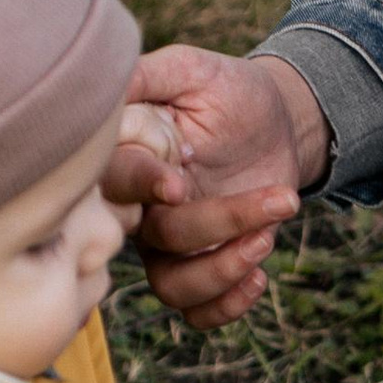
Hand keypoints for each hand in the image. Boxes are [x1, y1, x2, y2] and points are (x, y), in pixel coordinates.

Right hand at [108, 46, 330, 329]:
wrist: (278, 120)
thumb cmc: (229, 90)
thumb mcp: (191, 71)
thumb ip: (146, 76)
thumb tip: (104, 87)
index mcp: (127, 161)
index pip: (114, 183)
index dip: (141, 187)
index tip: (178, 184)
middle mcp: (139, 211)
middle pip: (151, 240)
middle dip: (209, 228)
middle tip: (271, 201)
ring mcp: (168, 245)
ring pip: (171, 286)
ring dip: (223, 270)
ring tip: (269, 235)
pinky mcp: (202, 266)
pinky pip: (196, 311)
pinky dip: (227, 306)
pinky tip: (260, 274)